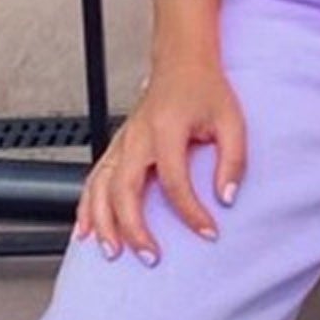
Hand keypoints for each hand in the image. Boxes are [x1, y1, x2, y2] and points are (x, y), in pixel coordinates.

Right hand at [73, 57, 247, 264]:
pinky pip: (93, 180)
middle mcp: (137, 137)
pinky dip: (86, 207)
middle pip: (125, 190)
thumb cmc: (205, 89)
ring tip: (112, 252)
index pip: (175, 181)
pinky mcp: (117, 147)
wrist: (182, 63)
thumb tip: (227, 197)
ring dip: (103, 222)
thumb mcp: (232, 120)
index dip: (192, 212)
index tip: (209, 232)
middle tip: (150, 257)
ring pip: (100, 188)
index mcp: (166, 129)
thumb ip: (233, 160)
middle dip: (133, 228)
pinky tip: (86, 230)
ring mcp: (122, 142)